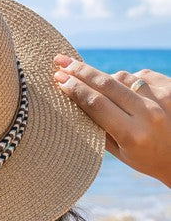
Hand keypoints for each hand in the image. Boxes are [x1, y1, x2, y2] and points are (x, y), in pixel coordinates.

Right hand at [53, 54, 170, 187]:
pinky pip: (141, 75)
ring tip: (97, 87)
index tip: (58, 78)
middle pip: (107, 84)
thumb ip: (99, 127)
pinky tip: (126, 91)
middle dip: (81, 71)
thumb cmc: (147, 158)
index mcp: (132, 134)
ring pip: (123, 77)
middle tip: (61, 62)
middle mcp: (148, 114)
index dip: (75, 89)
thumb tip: (75, 99)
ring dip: (105, 79)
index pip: (96, 104)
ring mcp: (163, 98)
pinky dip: (129, 80)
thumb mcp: (120, 152)